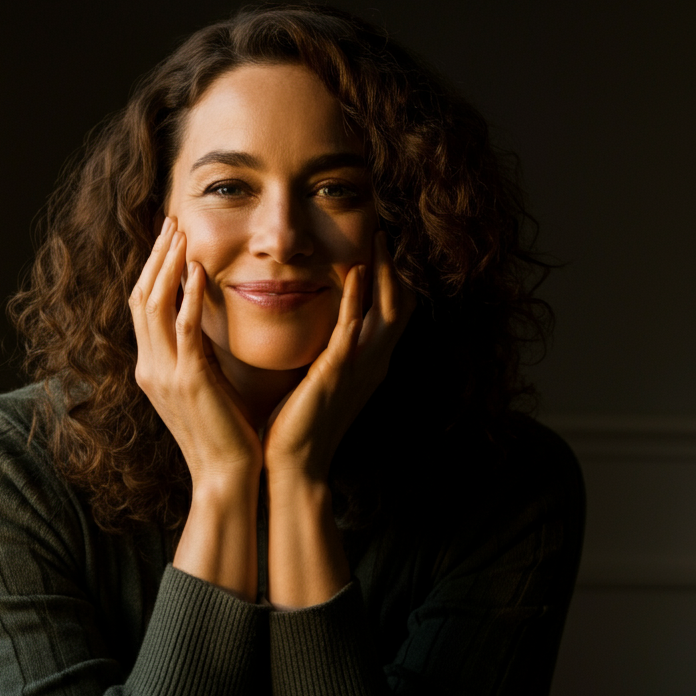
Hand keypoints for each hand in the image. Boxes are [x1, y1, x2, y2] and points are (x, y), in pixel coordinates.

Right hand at [129, 217, 262, 494]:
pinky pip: (184, 327)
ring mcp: (165, 374)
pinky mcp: (189, 379)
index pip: (142, 308)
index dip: (152, 271)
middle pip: (140, 298)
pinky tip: (199, 270)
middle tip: (171, 222)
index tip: (168, 240)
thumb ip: (198, 353)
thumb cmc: (224, 433)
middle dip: (155, 257)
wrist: (225, 475)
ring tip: (181, 233)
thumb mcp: (204, 386)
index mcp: (151, 369)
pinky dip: (188, 295)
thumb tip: (206, 321)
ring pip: (153, 305)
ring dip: (167, 265)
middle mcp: (149, 368)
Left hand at [262, 232, 414, 484]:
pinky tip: (355, 272)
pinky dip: (358, 299)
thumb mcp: (319, 383)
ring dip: (383, 271)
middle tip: (386, 230)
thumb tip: (316, 332)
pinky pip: (354, 329)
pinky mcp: (339, 373)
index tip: (380, 247)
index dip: (391, 279)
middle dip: (396, 267)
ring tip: (379, 236)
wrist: (296, 466)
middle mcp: (374, 364)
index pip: (391, 313)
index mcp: (369, 366)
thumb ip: (325, 355)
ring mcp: (360, 368)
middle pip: (400, 304)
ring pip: (386, 309)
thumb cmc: (299, 428)